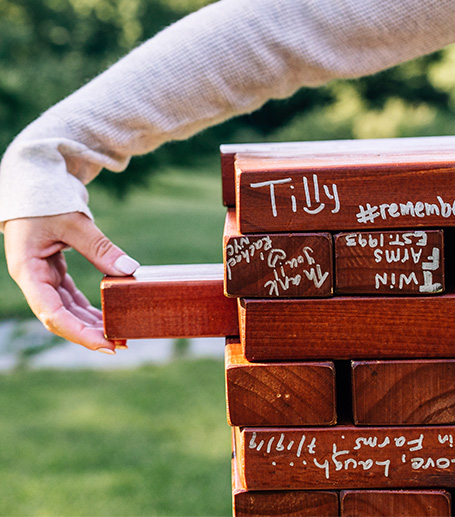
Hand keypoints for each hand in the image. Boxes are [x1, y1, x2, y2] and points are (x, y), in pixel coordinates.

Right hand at [3, 212, 138, 352]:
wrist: (32, 186)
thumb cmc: (47, 201)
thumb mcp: (74, 222)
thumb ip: (100, 248)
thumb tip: (130, 271)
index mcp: (28, 270)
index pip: (52, 312)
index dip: (78, 332)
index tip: (105, 344)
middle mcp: (32, 280)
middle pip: (60, 318)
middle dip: (89, 334)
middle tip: (121, 345)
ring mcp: (42, 278)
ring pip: (67, 311)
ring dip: (90, 324)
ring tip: (118, 336)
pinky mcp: (52, 274)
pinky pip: (71, 298)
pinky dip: (88, 309)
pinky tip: (107, 318)